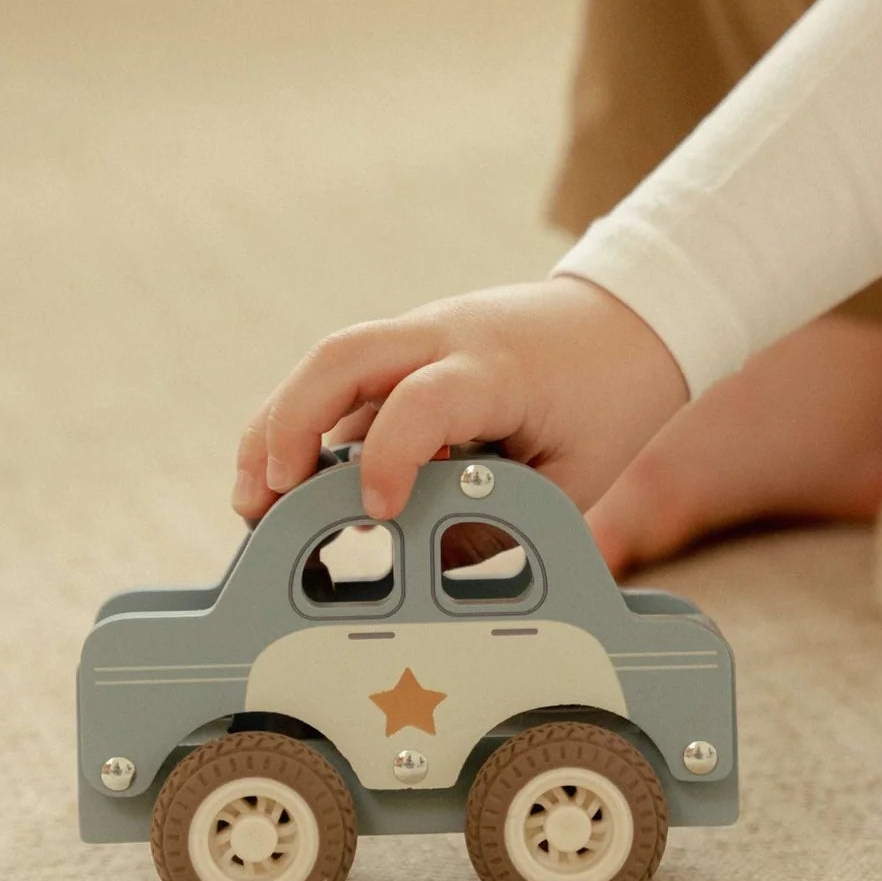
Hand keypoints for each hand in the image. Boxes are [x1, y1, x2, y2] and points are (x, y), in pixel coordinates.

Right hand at [232, 276, 687, 523]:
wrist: (627, 318)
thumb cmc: (605, 400)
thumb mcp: (570, 476)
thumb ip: (497, 517)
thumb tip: (422, 562)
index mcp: (498, 370)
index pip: (424, 400)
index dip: (390, 458)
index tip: (377, 516)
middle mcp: (448, 336)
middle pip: (341, 357)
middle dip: (286, 428)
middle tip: (261, 503)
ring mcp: (423, 331)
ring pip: (329, 361)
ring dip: (279, 424)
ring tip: (254, 500)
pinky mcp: (411, 343)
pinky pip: (347, 376)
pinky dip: (310, 421)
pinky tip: (294, 478)